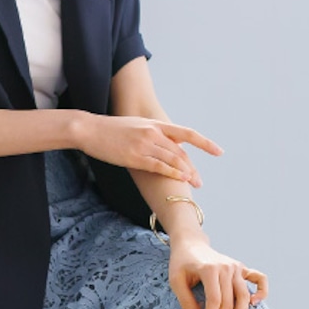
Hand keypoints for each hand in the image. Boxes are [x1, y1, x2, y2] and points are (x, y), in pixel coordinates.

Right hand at [74, 113, 219, 186]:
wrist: (90, 130)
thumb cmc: (110, 130)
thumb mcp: (135, 127)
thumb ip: (151, 135)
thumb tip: (162, 146)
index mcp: (156, 124)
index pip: (186, 133)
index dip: (204, 143)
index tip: (218, 152)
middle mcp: (154, 132)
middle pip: (181, 151)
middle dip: (192, 167)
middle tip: (199, 182)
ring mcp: (145, 144)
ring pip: (173, 159)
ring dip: (186, 172)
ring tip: (194, 184)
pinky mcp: (135, 156)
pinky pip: (159, 166)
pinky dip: (172, 173)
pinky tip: (181, 179)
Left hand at [167, 242, 269, 308]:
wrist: (191, 244)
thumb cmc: (181, 263)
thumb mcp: (176, 281)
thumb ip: (186, 301)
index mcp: (210, 269)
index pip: (214, 302)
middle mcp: (227, 268)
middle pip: (229, 303)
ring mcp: (236, 267)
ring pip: (244, 297)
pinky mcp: (242, 268)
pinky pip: (259, 278)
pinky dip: (262, 291)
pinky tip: (255, 304)